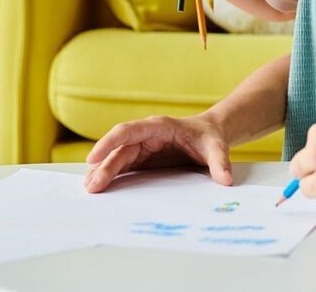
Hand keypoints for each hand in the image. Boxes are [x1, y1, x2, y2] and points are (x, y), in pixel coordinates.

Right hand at [83, 114, 231, 192]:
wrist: (210, 135)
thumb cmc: (210, 137)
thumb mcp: (217, 147)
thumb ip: (220, 162)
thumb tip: (226, 181)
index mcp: (160, 126)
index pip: (129, 130)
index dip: (110, 141)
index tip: (94, 156)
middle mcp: (146, 135)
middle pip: (120, 148)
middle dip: (104, 165)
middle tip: (92, 186)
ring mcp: (142, 146)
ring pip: (117, 157)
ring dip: (102, 171)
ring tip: (89, 188)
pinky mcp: (142, 158)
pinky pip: (123, 165)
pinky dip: (110, 175)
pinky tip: (99, 186)